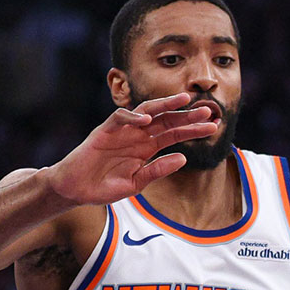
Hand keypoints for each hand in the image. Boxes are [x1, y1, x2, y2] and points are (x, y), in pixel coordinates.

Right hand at [46, 93, 216, 203]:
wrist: (75, 189)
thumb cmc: (104, 186)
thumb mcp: (137, 183)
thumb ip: (158, 170)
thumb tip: (183, 159)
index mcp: (147, 148)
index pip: (175, 135)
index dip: (193, 130)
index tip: (213, 127)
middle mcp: (138, 135)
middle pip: (166, 120)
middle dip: (186, 114)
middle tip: (208, 110)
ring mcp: (122, 131)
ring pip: (147, 111)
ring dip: (165, 105)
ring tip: (184, 100)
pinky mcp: (105, 130)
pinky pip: (120, 117)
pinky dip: (133, 117)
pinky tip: (147, 120)